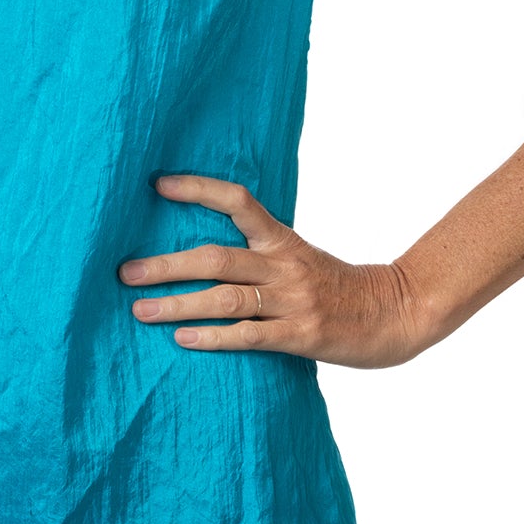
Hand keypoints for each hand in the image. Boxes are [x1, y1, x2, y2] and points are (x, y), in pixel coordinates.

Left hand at [119, 172, 431, 368]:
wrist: (398, 313)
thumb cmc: (342, 288)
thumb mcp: (303, 258)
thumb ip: (262, 254)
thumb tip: (207, 253)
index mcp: (283, 241)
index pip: (238, 202)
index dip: (198, 189)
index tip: (158, 184)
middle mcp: (284, 265)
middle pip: (215, 257)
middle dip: (166, 264)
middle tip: (124, 272)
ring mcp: (293, 301)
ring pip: (224, 298)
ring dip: (177, 304)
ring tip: (140, 310)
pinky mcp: (302, 336)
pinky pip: (249, 336)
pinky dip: (213, 337)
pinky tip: (183, 339)